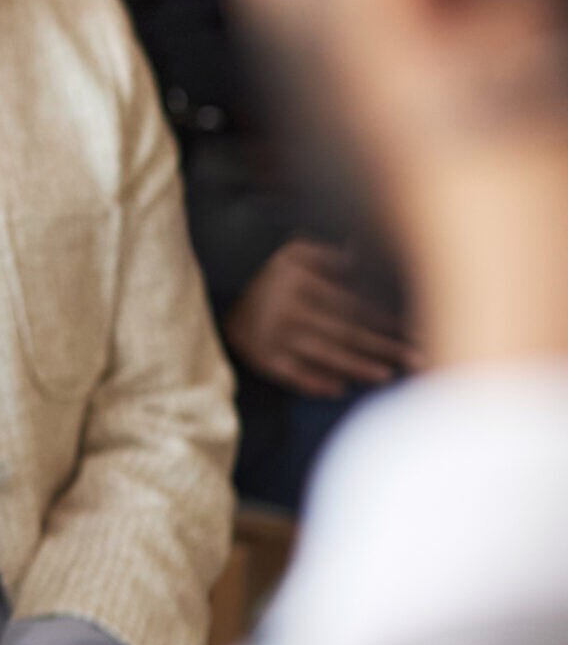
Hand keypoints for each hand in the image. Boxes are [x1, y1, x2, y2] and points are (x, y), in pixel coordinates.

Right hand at [223, 238, 415, 398]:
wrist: (224, 299)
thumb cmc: (274, 276)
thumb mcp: (296, 254)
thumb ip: (331, 256)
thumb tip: (365, 258)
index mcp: (300, 282)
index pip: (352, 302)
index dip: (386, 317)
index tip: (416, 329)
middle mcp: (287, 310)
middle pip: (345, 332)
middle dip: (384, 346)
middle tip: (419, 359)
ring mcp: (274, 337)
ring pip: (323, 354)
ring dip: (358, 366)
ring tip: (388, 376)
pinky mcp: (262, 358)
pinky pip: (292, 374)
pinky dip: (314, 383)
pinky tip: (339, 389)